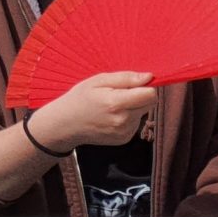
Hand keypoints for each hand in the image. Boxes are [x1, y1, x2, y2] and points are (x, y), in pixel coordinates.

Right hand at [29, 72, 156, 151]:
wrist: (66, 124)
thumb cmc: (81, 98)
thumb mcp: (99, 80)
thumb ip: (126, 78)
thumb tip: (149, 77)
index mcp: (117, 104)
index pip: (150, 95)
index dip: (147, 86)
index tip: (135, 84)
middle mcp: (123, 121)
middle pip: (150, 103)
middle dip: (140, 96)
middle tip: (120, 93)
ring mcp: (124, 132)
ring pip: (143, 113)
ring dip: (134, 107)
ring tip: (113, 106)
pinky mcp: (124, 139)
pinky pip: (136, 123)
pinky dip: (129, 117)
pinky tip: (112, 116)